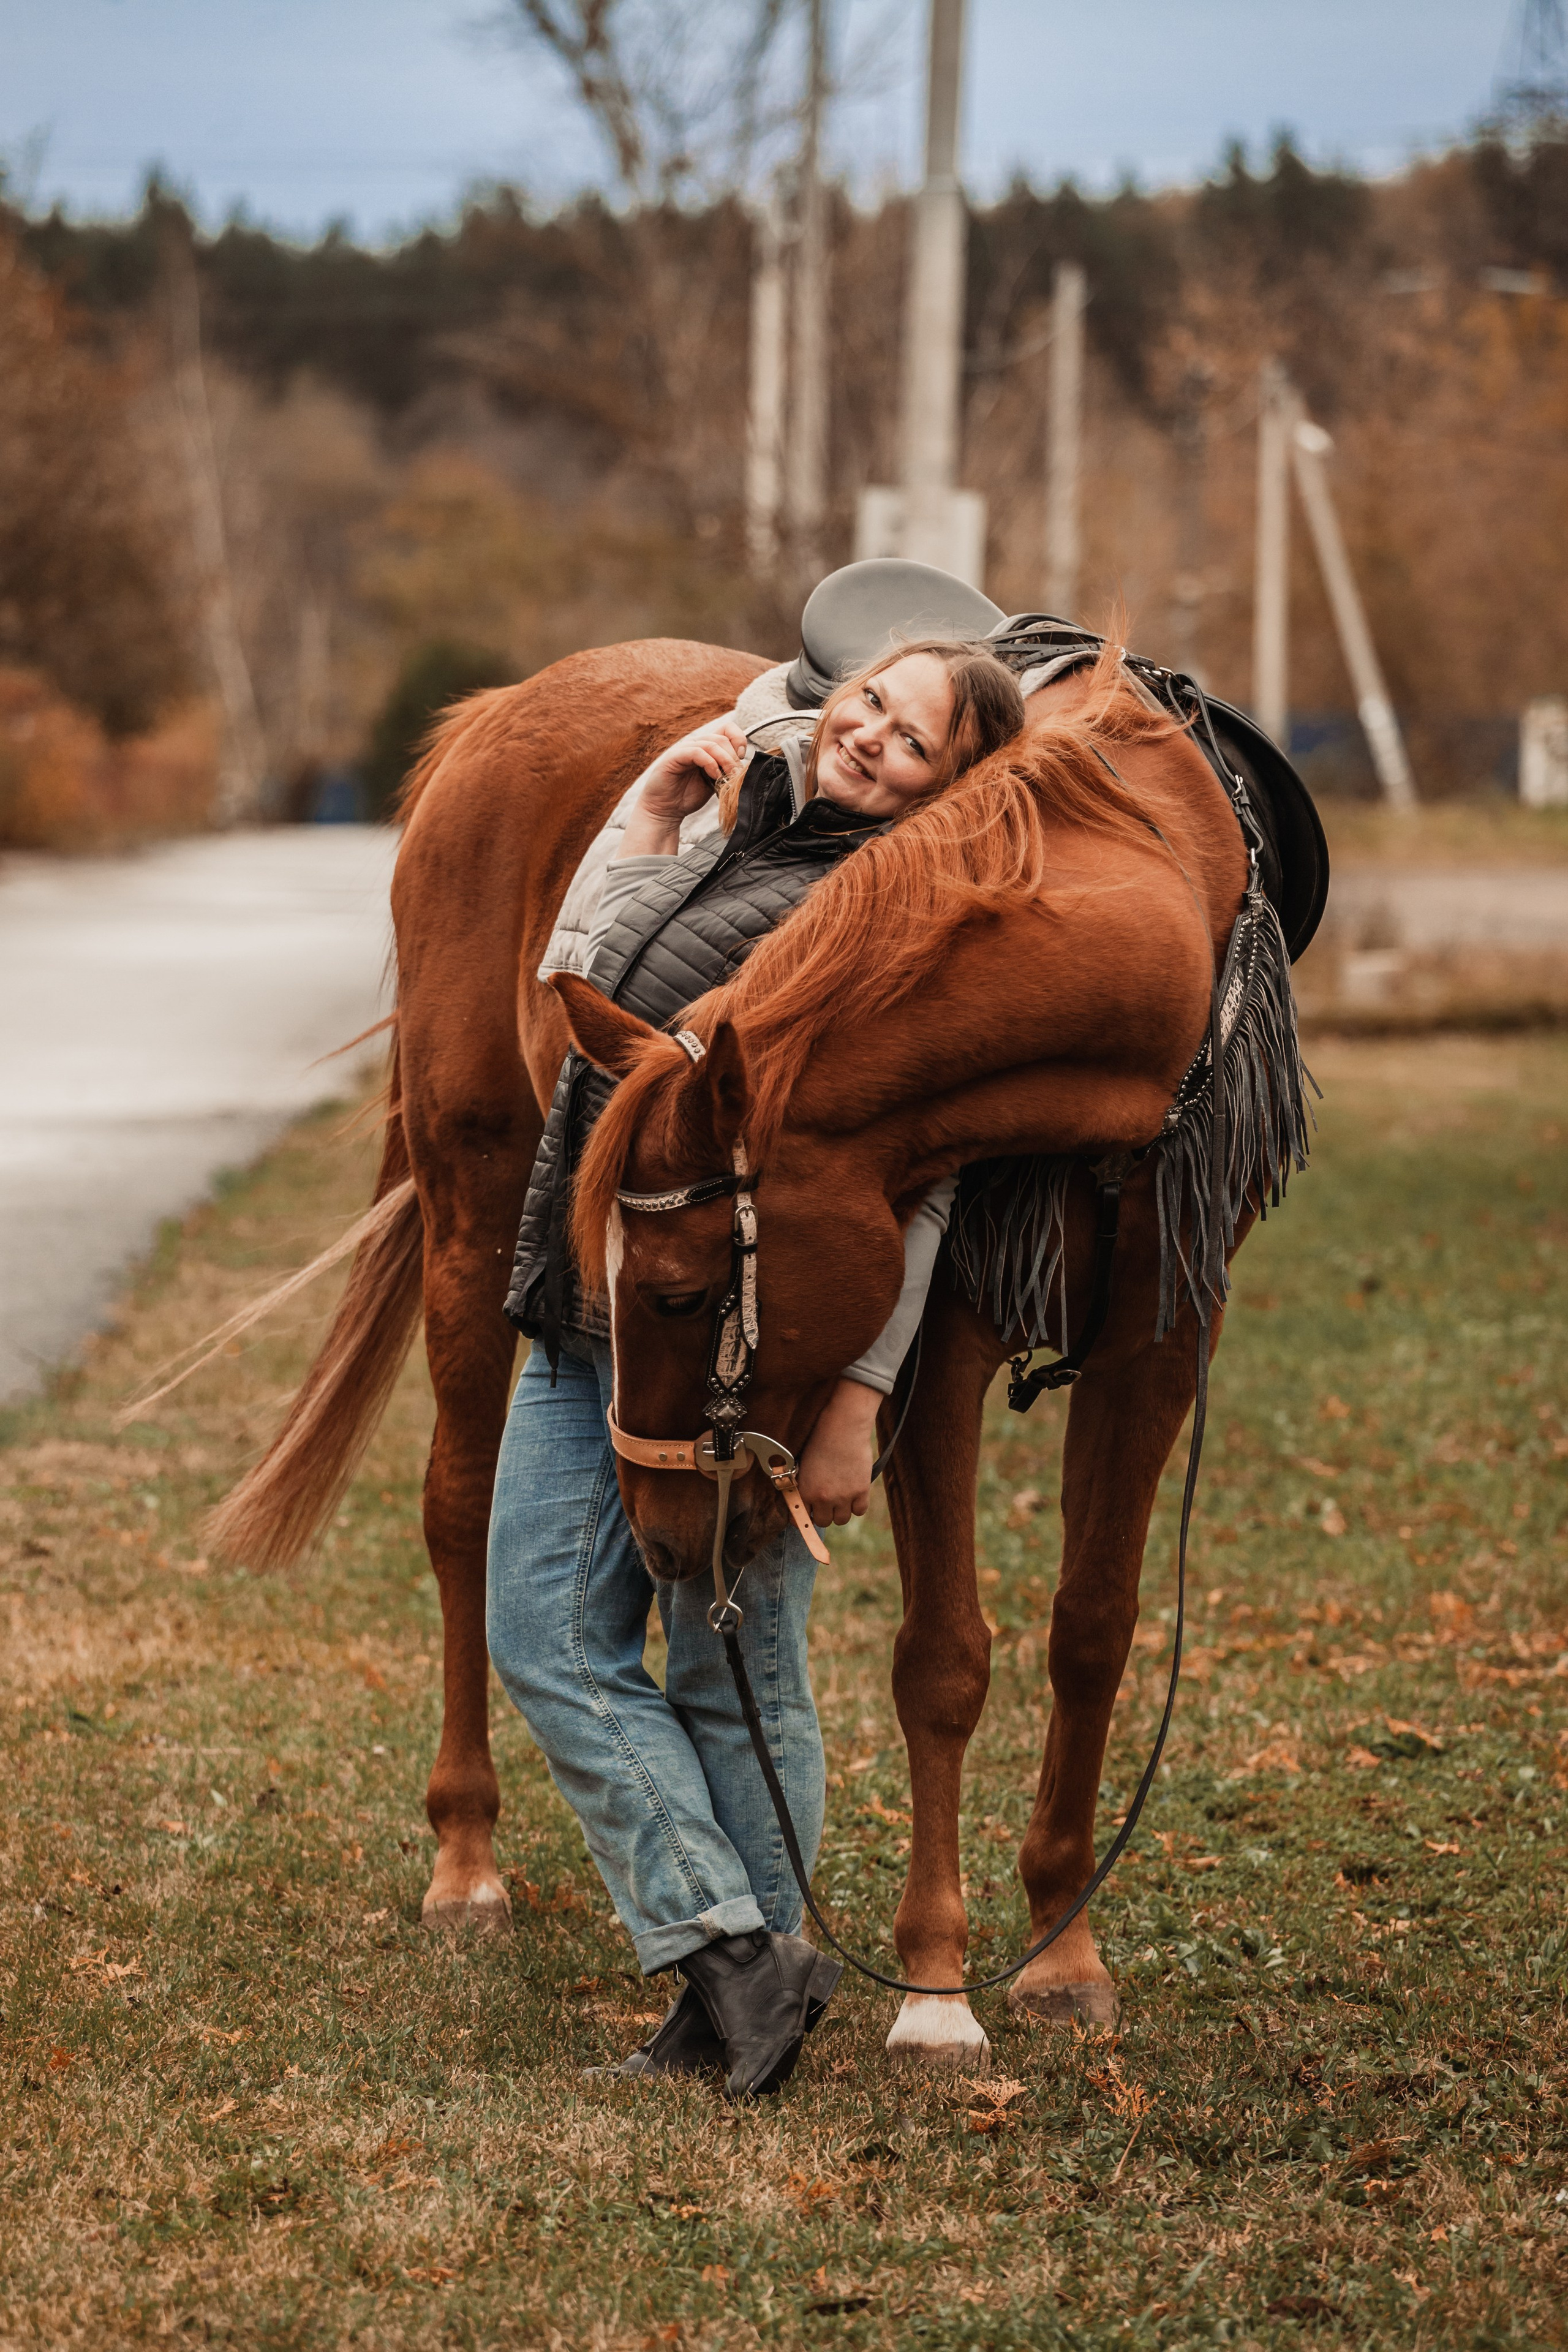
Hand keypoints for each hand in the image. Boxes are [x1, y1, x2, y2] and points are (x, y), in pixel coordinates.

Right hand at [618, 719, 749, 856]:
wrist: (665, 810)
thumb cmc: (687, 796)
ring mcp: (684, 749)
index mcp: (706, 748)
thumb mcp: (714, 782)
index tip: (742, 758)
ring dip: (724, 760)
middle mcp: (695, 744)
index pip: (727, 729)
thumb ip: (726, 771)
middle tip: (735, 775)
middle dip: (733, 757)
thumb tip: (746, 768)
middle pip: (722, 737)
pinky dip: (710, 763)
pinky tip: (713, 776)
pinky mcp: (674, 757)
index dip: (738, 739)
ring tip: (726, 777)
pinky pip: (697, 752)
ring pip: (711, 743)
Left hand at [797, 1378, 882, 1527]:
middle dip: (822, 1514)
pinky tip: (854, 1495)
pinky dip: (857, 1506)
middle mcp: (823, 1498)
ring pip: (841, 1520)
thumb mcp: (802, 1464)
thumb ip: (802, 1485)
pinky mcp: (861, 1491)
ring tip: (840, 1499)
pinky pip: (859, 1511)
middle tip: (825, 1504)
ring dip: (839, 1512)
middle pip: (823, 1522)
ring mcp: (843, 1496)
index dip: (802, 1519)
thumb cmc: (819, 1440)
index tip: (807, 1515)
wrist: (842, 1427)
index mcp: (805, 1491)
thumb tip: (801, 1500)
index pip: (800, 1518)